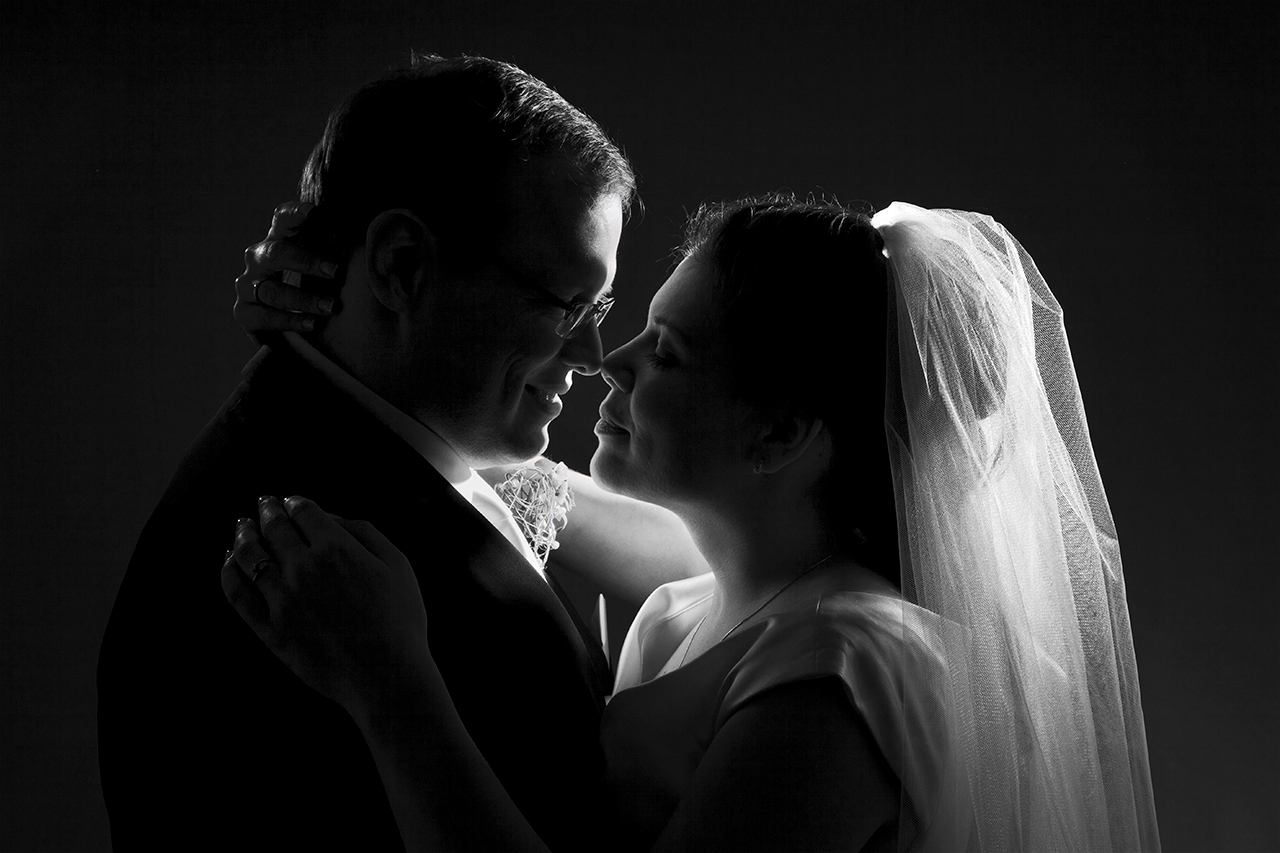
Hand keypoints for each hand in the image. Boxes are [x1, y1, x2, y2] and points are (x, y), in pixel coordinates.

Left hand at [222, 496, 430, 714]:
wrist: (386, 676)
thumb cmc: (399, 620)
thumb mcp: (397, 565)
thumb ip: (364, 533)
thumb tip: (330, 518)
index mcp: (336, 549)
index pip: (304, 512)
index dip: (294, 502)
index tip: (290, 501)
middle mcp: (303, 569)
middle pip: (274, 528)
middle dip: (268, 510)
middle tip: (263, 502)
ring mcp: (282, 600)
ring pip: (250, 556)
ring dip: (243, 534)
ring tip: (242, 526)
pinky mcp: (269, 630)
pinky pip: (237, 594)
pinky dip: (228, 572)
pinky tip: (229, 562)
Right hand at [234, 202, 340, 340]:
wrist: (288, 334)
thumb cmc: (313, 290)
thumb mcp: (323, 269)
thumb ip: (337, 255)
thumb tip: (372, 247)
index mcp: (278, 240)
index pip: (282, 220)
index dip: (294, 213)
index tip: (313, 211)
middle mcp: (258, 258)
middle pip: (276, 253)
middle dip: (306, 261)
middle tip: (335, 270)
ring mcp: (247, 285)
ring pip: (271, 290)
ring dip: (304, 298)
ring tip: (332, 307)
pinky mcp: (244, 313)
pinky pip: (264, 316)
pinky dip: (291, 320)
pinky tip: (313, 324)